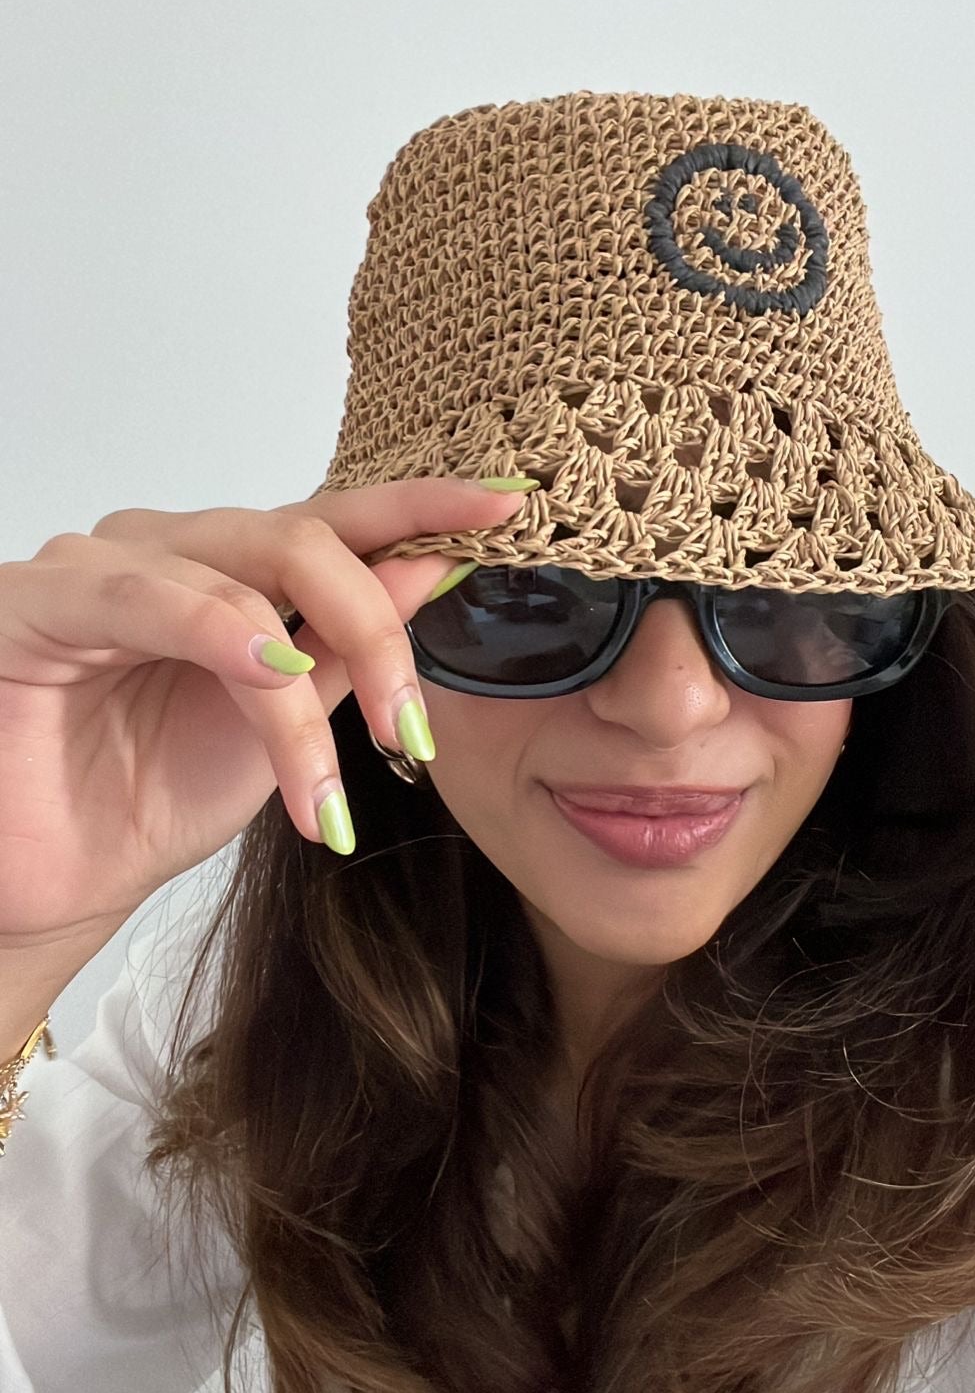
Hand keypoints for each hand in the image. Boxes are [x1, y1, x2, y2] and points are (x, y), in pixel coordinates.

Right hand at [0, 478, 527, 943]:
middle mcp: (168, 548)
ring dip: (302, 687)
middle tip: (411, 732)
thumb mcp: (281, 729)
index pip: (338, 520)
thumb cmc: (147, 800)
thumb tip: (434, 570)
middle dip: (378, 633)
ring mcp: (98, 563)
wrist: (54, 884)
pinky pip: (147, 596)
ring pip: (239, 581)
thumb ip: (345, 650)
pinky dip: (218, 635)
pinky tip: (264, 675)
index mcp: (231, 570)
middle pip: (303, 539)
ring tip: (328, 784)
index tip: (508, 508)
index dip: (422, 508)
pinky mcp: (36, 597)